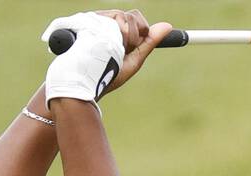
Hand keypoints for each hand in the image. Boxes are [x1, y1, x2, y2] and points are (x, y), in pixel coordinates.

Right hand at [39, 10, 170, 104]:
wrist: (83, 85)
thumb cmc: (107, 76)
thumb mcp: (133, 60)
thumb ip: (149, 42)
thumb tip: (167, 26)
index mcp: (116, 30)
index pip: (135, 18)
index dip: (140, 31)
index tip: (132, 47)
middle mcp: (106, 22)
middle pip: (132, 15)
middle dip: (134, 36)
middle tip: (123, 50)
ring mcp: (97, 21)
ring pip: (123, 15)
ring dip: (126, 37)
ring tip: (113, 51)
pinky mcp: (90, 21)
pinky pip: (115, 17)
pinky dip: (119, 33)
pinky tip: (109, 44)